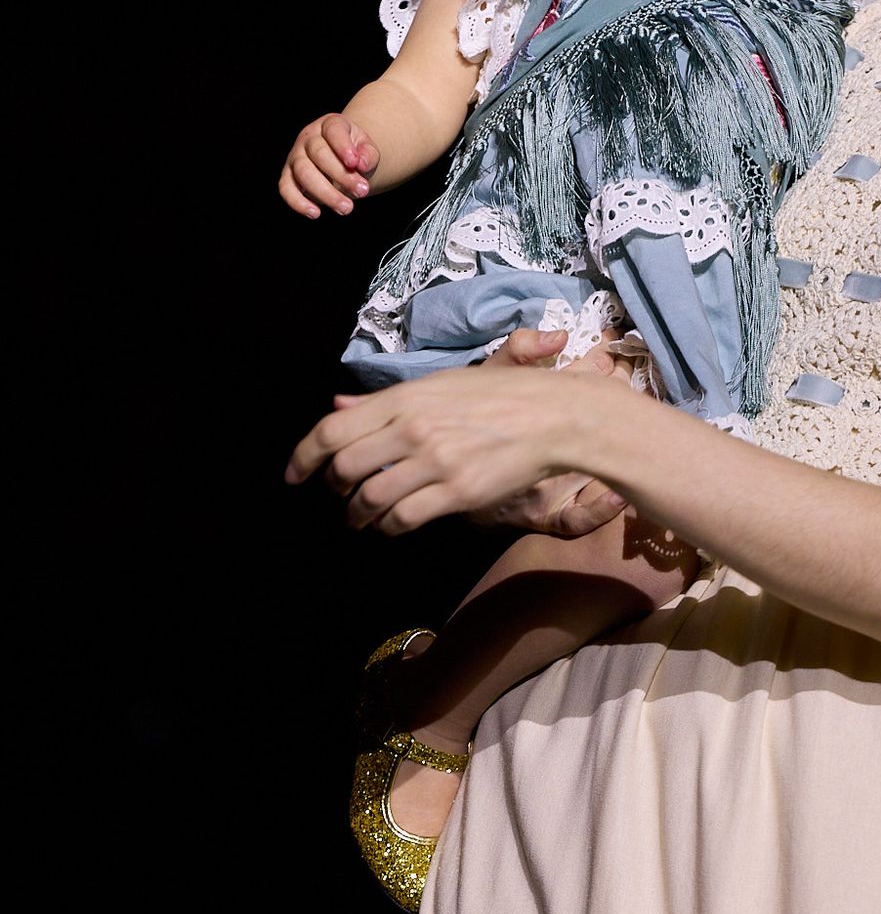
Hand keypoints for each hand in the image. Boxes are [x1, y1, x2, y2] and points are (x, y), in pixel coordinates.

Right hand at [280, 114, 380, 218]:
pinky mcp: (288, 176)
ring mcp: (295, 156)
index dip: (343, 147)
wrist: (344, 160)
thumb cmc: (356, 154)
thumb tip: (360, 164)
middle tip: (362, 191)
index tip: (355, 163)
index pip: (333, 131)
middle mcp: (308, 138)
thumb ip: (368, 155)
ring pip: (303, 173)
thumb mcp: (368, 150)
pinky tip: (315, 213)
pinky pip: (286, 188)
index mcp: (330, 125)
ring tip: (346, 208)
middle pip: (319, 154)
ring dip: (325, 193)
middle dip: (341, 175)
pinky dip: (298, 202)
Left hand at [287, 341, 630, 534]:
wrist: (554, 416)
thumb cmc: (500, 396)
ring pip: (370, 499)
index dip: (303, 456)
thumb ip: (384, 401)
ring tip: (360, 520)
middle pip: (344, 468)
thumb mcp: (438, 385)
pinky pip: (404, 518)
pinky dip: (389, 528)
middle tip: (339, 497)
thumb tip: (338, 405)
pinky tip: (391, 527)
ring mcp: (435, 461)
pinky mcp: (458, 492)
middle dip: (334, 490)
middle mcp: (413, 429)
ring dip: (358, 516)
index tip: (294, 475)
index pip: (332, 429)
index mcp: (405, 398)